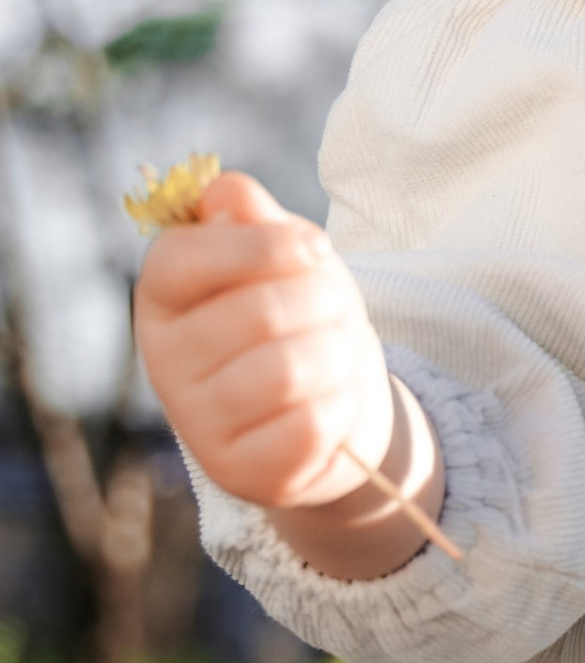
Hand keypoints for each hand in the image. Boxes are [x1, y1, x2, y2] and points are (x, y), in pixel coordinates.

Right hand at [135, 170, 442, 572]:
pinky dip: (342, 405)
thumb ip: (252, 217)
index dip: (263, 246)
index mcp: (163, 296)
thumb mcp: (282, 255)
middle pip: (260, 311)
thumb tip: (226, 191)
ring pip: (288, 370)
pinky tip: (334, 401)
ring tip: (339, 351)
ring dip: (339, 352)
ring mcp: (196, 422)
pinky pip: (308, 426)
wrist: (330, 406)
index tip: (315, 249)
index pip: (184, 258)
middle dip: (324, 300)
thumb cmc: (301, 316)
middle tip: (336, 308)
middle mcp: (164, 361)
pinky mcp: (238, 472)